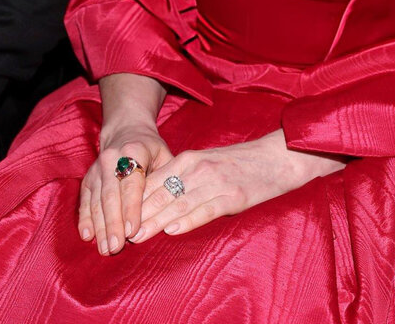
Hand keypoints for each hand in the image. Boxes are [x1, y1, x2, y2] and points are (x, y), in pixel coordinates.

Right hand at [78, 122, 173, 255]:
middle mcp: (111, 158)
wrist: (126, 131)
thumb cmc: (151, 149)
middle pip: (111, 195)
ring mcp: (97, 169)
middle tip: (116, 248)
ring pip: (97, 201)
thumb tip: (169, 210)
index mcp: (134, 150)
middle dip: (113, 224)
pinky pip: (85, 201)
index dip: (131, 208)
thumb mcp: (165, 156)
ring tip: (105, 249)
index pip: (132, 184)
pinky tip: (88, 236)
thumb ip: (166, 179)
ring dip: (100, 227)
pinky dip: (85, 219)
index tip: (132, 232)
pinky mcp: (87, 178)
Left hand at [129, 129, 346, 243]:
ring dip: (155, 221)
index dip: (134, 201)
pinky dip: (187, 220)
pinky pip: (206, 209)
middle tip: (118, 235)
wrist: (277, 157)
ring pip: (178, 202)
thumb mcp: (207, 164)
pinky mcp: (233, 195)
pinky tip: (172, 230)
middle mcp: (198, 167)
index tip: (116, 219)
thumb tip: (154, 199)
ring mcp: (216, 181)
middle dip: (138, 214)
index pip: (153, 180)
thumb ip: (182, 178)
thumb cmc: (240, 163)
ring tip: (136, 237)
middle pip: (161, 192)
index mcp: (190, 158)